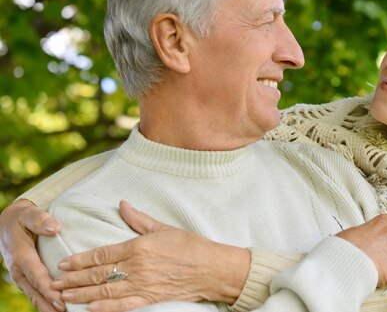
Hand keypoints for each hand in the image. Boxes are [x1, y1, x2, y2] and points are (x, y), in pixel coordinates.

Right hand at [0, 199, 63, 311]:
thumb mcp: (28, 214)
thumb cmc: (22, 218)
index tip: (62, 300)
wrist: (8, 224)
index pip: (37, 276)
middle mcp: (19, 270)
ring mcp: (21, 277)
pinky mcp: (25, 279)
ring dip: (48, 307)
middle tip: (67, 311)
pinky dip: (45, 303)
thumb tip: (55, 227)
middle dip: (51, 303)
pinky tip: (59, 309)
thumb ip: (40, 220)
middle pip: (36, 291)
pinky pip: (35, 293)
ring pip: (34, 296)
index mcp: (21, 256)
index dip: (49, 289)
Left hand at [52, 200, 250, 311]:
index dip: (80, 260)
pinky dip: (105, 308)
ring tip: (63, 296)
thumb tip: (122, 204)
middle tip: (54, 282)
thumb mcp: (164, 228)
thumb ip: (139, 219)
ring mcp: (143, 285)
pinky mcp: (150, 298)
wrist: (212, 268)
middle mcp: (137, 267)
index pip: (102, 254)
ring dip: (82, 295)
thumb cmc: (191, 245)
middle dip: (74, 279)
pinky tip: (90, 309)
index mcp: (139, 247)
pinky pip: (123, 305)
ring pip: (105, 291)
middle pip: (99, 274)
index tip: (64, 263)